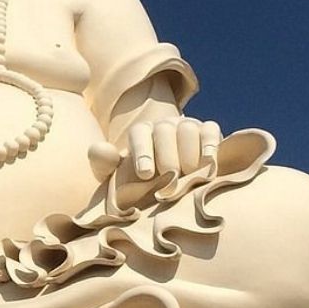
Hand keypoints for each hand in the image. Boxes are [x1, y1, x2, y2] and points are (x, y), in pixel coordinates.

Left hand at [90, 117, 221, 207]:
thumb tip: (98, 150)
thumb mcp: (117, 175)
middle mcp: (163, 126)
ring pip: (187, 129)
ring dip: (188, 153)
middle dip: (166, 157)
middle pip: (164, 131)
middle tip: (168, 180)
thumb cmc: (139, 181)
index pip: (138, 134)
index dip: (142, 152)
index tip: (145, 174)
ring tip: (187, 176)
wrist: (169, 179)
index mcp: (140, 133)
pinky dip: (210, 145)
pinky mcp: (208, 131)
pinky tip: (207, 164)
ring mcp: (186, 126)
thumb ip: (105, 164)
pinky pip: (210, 130)